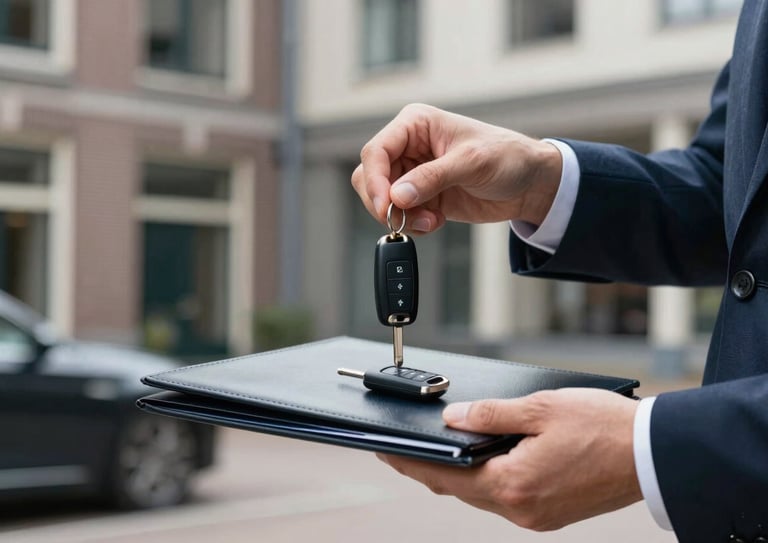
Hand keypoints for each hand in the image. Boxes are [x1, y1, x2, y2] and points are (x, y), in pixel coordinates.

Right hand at [351, 103, 561, 232]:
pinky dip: (412, 224)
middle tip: (405, 219)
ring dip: (401, 217)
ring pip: (382, 199)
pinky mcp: (422, 197)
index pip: (377, 151)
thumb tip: (398, 196)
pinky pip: (400, 214)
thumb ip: (432, 178)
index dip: (375, 180)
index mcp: (416, 124)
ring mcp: (413, 174)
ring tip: (430, 222)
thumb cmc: (507, 157)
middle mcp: (409, 147)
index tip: (386, 206)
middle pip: (371, 177)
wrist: (529, 184)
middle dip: (385, 203)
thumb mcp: (472, 163)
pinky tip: (435, 222)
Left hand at [377, 389, 642, 530]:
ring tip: (435, 452)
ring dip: (457, 476)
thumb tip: (452, 419)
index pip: (444, 475)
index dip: (410, 461)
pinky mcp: (550, 515)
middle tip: (402, 449)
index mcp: (513, 484)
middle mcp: (521, 510)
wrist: (653, 454)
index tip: (385, 450)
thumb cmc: (603, 427)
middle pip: (459, 489)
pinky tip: (479, 462)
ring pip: (481, 496)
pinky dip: (485, 480)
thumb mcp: (540, 408)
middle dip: (428, 468)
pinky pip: (504, 499)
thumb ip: (490, 415)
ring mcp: (537, 517)